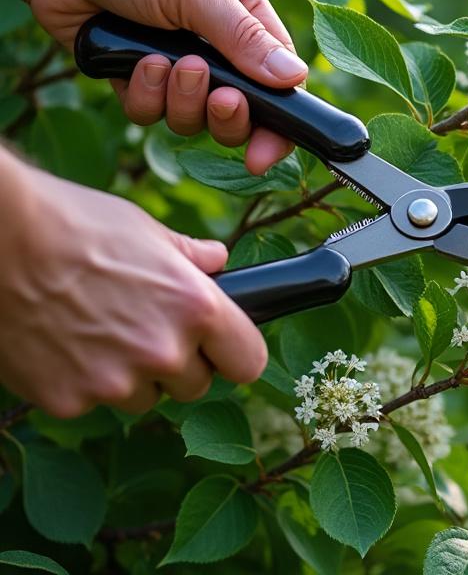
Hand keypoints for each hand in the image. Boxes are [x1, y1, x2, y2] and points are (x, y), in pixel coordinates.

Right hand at [0, 159, 267, 416]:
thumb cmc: (75, 223)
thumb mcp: (146, 231)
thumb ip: (191, 257)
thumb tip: (218, 261)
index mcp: (197, 309)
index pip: (248, 362)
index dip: (233, 354)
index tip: (219, 348)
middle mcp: (163, 352)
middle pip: (195, 386)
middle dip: (176, 364)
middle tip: (141, 328)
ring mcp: (114, 382)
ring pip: (143, 398)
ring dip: (130, 377)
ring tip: (95, 330)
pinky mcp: (68, 401)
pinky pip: (91, 402)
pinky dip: (79, 382)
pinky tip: (59, 342)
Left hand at [27, 0, 306, 173]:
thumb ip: (244, 37)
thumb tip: (295, 78)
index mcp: (245, 15)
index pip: (280, 79)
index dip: (279, 121)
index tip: (264, 152)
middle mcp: (216, 45)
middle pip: (240, 112)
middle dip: (226, 115)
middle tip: (218, 98)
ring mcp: (175, 66)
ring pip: (192, 119)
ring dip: (180, 100)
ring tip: (163, 62)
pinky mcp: (136, 78)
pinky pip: (150, 113)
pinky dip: (144, 96)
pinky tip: (133, 61)